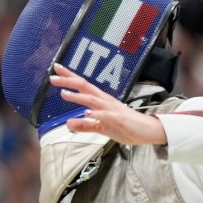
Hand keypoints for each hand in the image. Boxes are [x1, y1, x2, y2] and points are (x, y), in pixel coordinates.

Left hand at [50, 64, 166, 144]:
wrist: (149, 131)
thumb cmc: (126, 127)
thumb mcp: (101, 128)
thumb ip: (85, 125)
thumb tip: (68, 123)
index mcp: (101, 101)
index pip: (82, 86)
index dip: (69, 78)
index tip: (56, 71)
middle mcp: (105, 101)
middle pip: (85, 87)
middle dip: (69, 81)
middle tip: (53, 76)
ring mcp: (112, 109)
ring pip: (93, 100)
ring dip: (78, 97)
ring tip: (64, 94)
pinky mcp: (119, 119)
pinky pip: (106, 116)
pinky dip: (96, 114)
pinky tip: (87, 113)